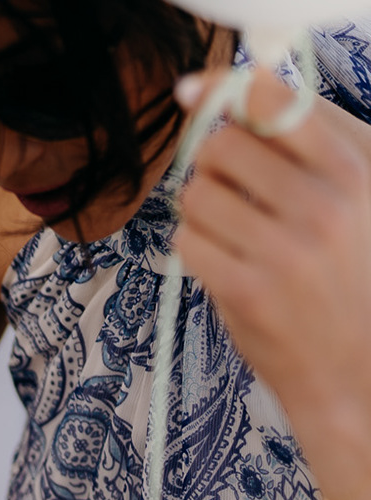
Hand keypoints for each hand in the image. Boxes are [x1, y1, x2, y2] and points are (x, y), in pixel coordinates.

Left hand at [174, 72, 370, 499]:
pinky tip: (225, 264)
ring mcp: (285, 250)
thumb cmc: (350, 275)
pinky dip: (195, 250)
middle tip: (231, 192)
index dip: (229, 94)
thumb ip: (306, 140)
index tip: (199, 93)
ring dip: (202, 211)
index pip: (279, 104)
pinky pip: (187, 242)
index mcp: (357, 172)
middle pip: (223, 147)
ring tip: (235, 235)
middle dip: (214, 165)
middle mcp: (325, 205)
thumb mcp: (356, 197)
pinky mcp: (246, 290)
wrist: (357, 370)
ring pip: (197, 195)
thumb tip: (230, 87)